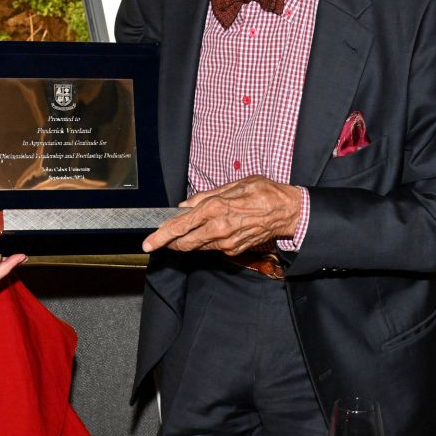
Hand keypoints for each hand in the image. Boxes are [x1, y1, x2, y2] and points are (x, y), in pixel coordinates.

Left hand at [142, 175, 301, 254]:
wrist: (287, 212)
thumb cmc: (263, 192)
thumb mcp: (232, 185)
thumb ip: (204, 197)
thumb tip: (184, 205)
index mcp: (215, 209)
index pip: (180, 226)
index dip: (160, 236)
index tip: (148, 243)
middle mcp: (218, 229)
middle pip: (184, 243)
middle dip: (170, 242)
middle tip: (162, 238)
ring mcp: (226, 243)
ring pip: (197, 246)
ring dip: (188, 240)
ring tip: (190, 228)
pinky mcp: (234, 250)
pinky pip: (212, 247)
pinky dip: (206, 240)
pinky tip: (212, 229)